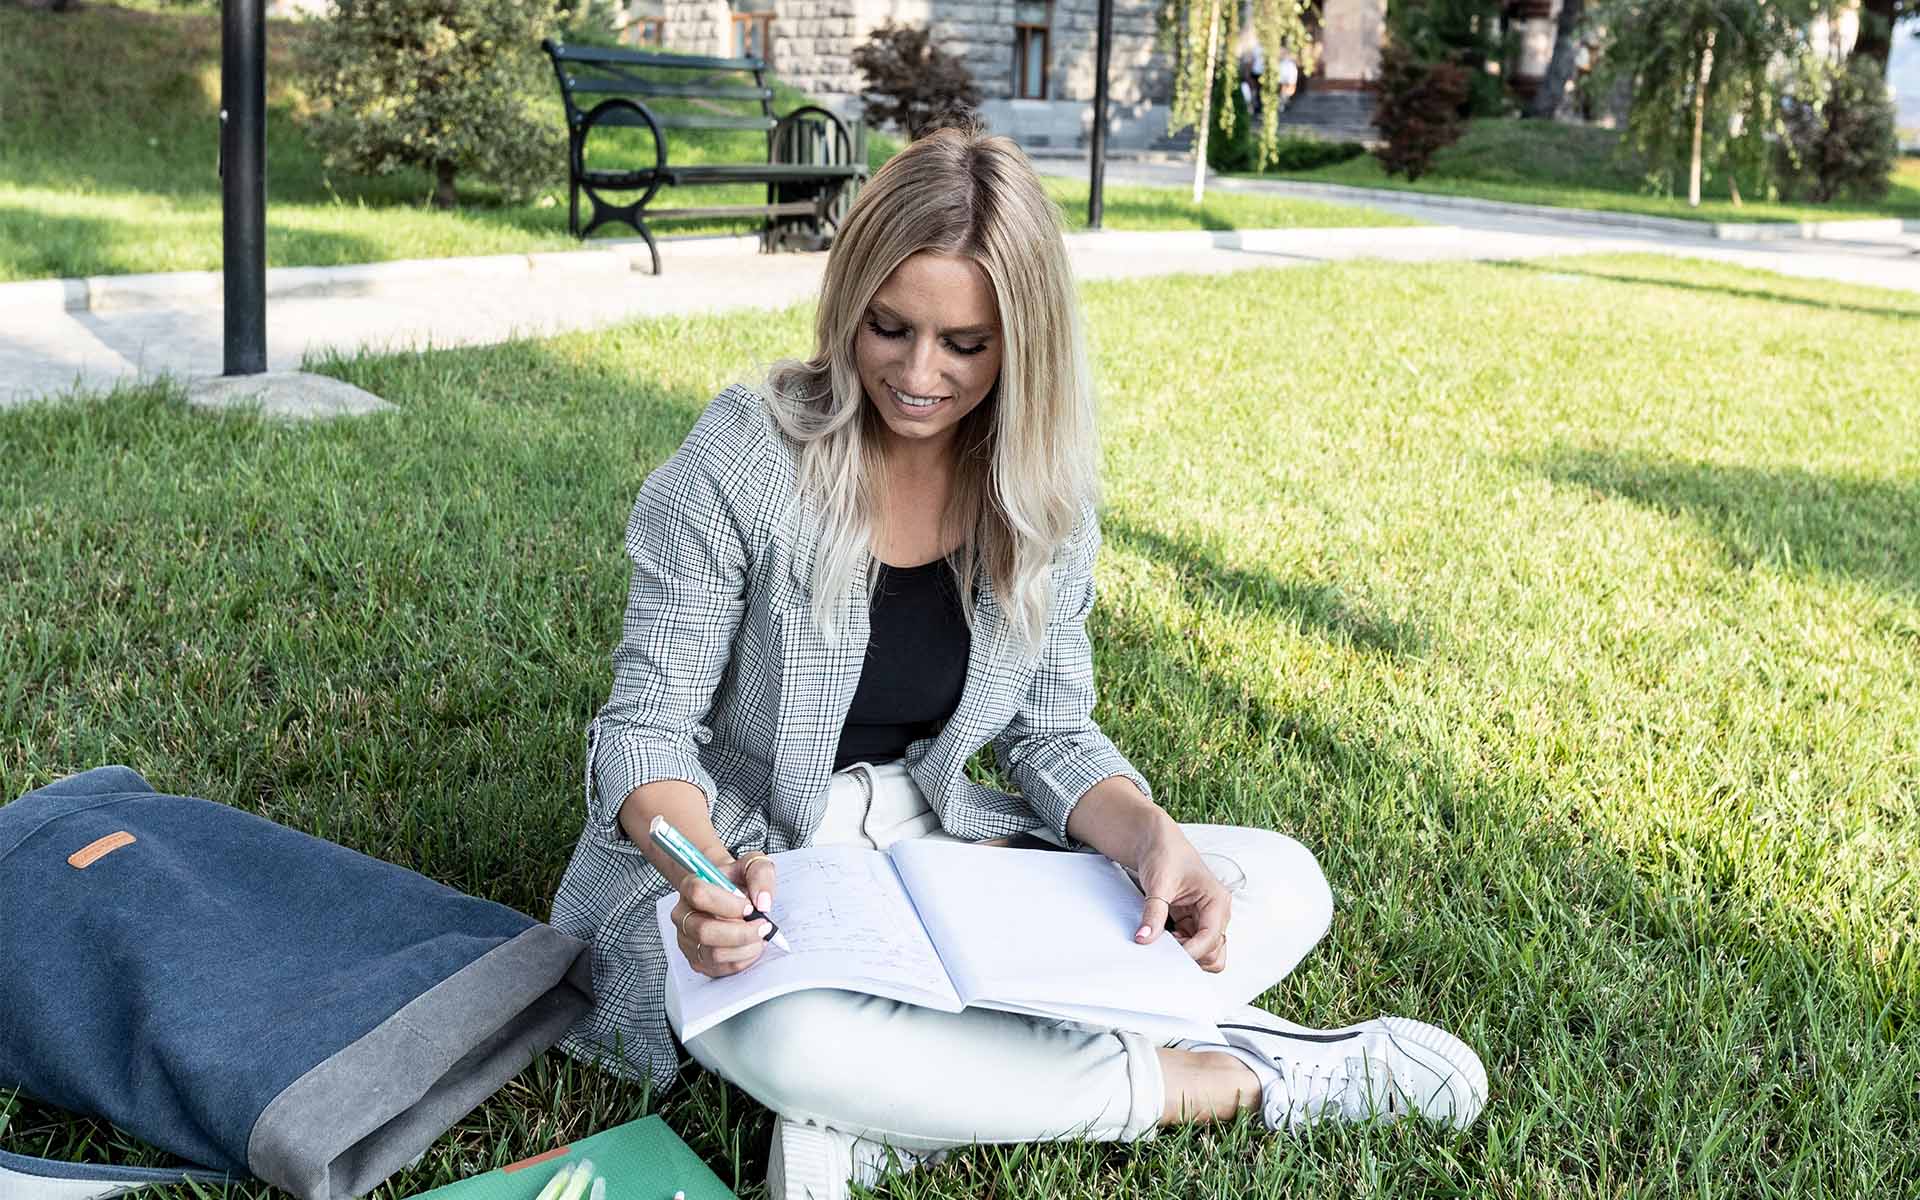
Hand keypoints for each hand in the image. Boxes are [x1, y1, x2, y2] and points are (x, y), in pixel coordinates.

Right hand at [668, 851, 777, 978]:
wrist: (729, 895)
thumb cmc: (737, 881)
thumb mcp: (752, 865)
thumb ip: (760, 875)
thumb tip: (763, 902)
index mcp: (690, 886)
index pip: (699, 894)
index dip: (728, 904)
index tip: (751, 907)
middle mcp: (683, 915)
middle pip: (704, 931)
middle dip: (741, 933)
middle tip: (764, 926)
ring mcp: (687, 940)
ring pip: (713, 953)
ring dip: (744, 948)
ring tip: (760, 936)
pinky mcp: (697, 960)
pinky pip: (720, 969)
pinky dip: (742, 960)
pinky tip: (752, 947)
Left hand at [1132, 820, 1230, 972]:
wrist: (1156, 843)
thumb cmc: (1165, 855)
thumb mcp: (1159, 883)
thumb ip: (1154, 912)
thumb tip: (1144, 938)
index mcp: (1217, 901)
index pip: (1211, 938)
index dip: (1191, 951)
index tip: (1168, 955)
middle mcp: (1216, 913)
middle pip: (1214, 952)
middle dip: (1191, 955)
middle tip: (1164, 945)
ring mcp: (1205, 920)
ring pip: (1205, 954)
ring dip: (1186, 955)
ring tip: (1163, 941)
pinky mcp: (1191, 923)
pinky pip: (1191, 946)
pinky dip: (1178, 949)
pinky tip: (1161, 937)